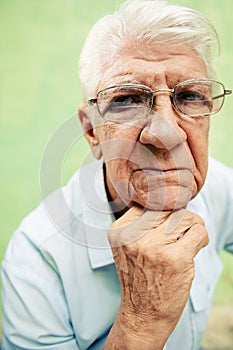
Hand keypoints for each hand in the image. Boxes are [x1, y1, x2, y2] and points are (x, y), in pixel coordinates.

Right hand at [104, 206, 208, 348]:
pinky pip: (198, 231)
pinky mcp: (176, 258)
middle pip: (168, 208)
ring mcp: (154, 247)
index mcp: (119, 231)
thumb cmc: (138, 278)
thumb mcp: (127, 247)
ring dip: (193, 226)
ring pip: (185, 217)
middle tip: (182, 232)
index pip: (148, 202)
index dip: (163, 209)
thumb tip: (168, 199)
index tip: (167, 221)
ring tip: (188, 240)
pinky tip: (195, 247)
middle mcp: (134, 237)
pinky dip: (201, 237)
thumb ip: (140, 224)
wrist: (142, 315)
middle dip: (180, 217)